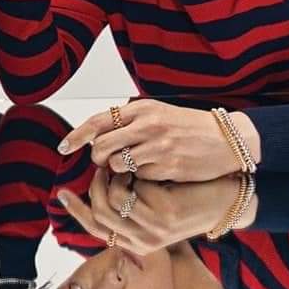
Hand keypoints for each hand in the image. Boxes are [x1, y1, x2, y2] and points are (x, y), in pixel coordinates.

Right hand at [57, 168, 254, 254]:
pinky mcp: (162, 216)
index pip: (96, 230)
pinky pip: (127, 192)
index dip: (76, 212)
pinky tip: (136, 163)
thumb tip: (101, 183)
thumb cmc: (190, 196)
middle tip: (97, 166)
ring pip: (109, 201)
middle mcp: (143, 242)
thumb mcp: (155, 204)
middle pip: (97, 217)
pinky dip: (125, 173)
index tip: (62, 193)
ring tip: (121, 162)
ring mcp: (152, 231)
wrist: (227, 197)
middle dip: (92, 188)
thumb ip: (130, 202)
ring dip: (109, 177)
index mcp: (138, 242)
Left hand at [58, 100, 257, 182]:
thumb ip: (128, 122)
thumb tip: (95, 136)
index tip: (63, 147)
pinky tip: (151, 174)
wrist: (225, 140)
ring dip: (117, 172)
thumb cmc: (187, 127)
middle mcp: (147, 124)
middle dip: (98, 159)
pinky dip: (139, 179)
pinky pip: (139, 177)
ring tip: (130, 169)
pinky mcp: (167, 166)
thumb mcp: (156, 114)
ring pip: (118, 165)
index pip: (98, 121)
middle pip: (101, 146)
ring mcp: (158, 146)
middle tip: (105, 163)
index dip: (76, 136)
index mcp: (141, 108)